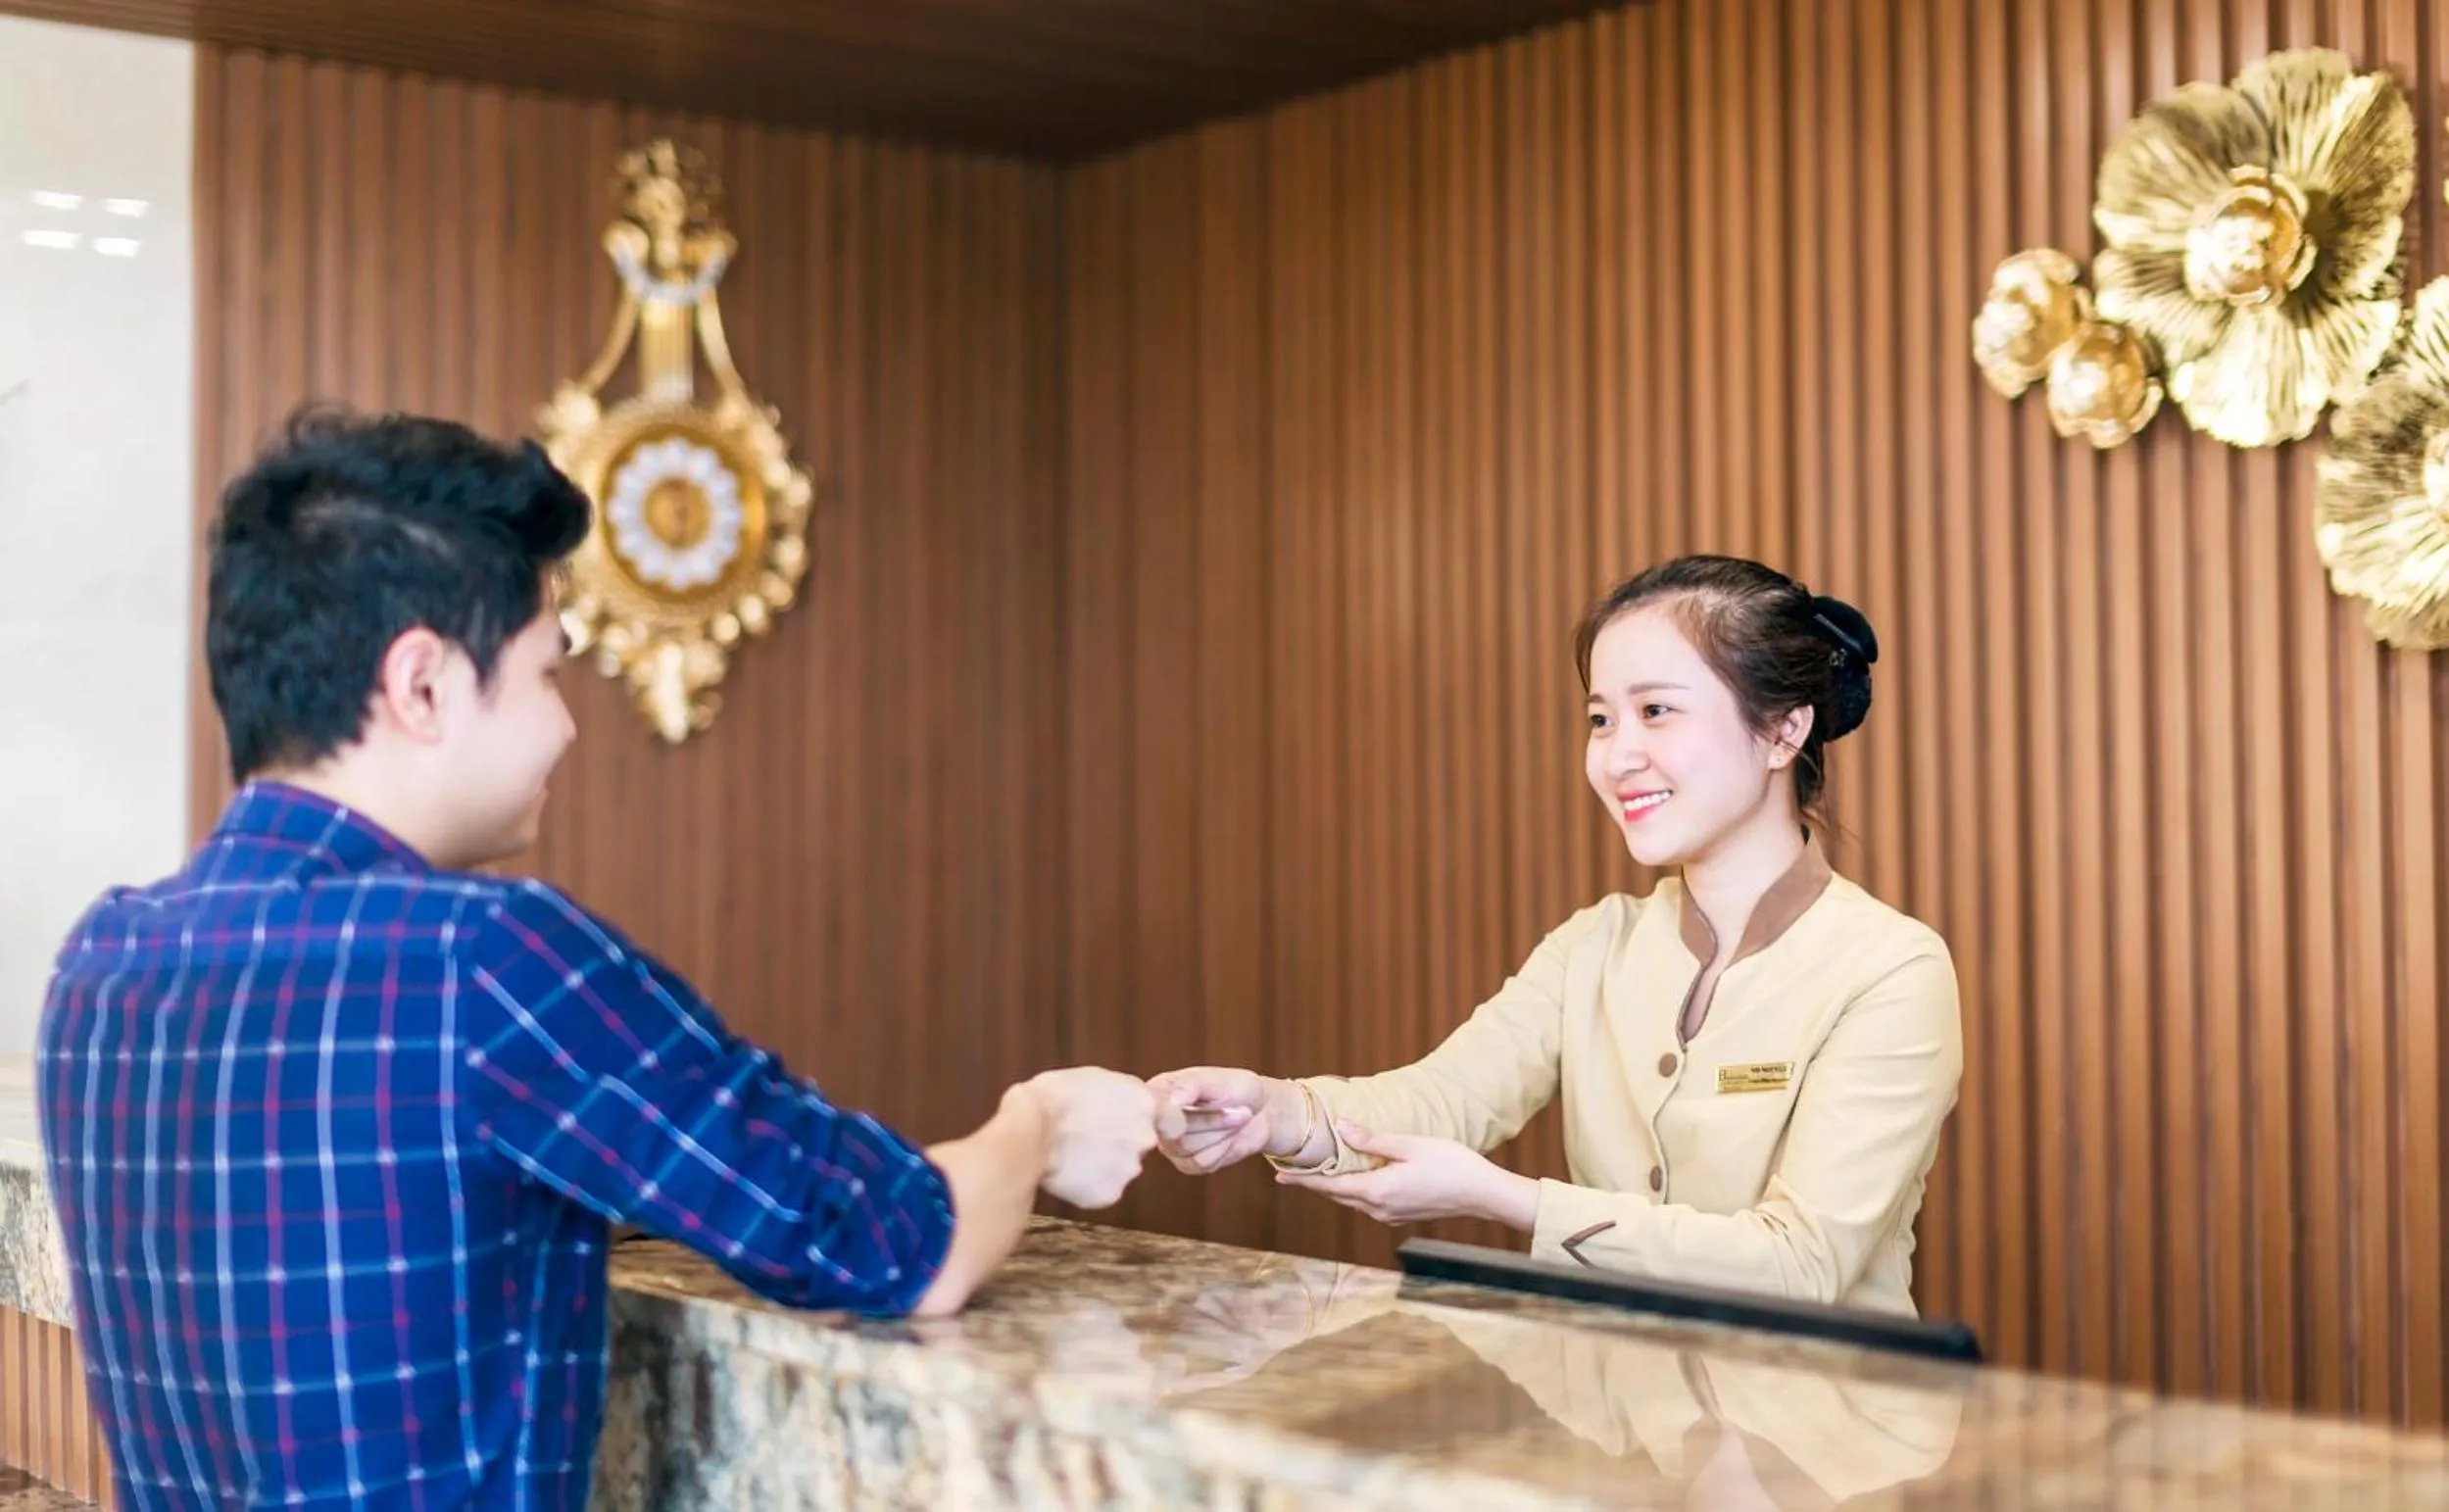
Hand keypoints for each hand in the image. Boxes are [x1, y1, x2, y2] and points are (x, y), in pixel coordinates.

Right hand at [1018, 1067, 1175, 1208]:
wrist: (1027, 1133)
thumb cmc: (1052, 1098)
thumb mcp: (1094, 1078)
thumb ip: (1123, 1093)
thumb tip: (1130, 1099)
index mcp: (1144, 1104)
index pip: (1172, 1119)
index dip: (1155, 1123)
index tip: (1136, 1124)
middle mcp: (1144, 1137)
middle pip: (1140, 1143)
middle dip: (1119, 1142)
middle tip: (1087, 1136)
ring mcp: (1129, 1168)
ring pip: (1121, 1167)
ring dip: (1103, 1164)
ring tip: (1072, 1152)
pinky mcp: (1110, 1193)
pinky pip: (1103, 1189)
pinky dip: (1088, 1184)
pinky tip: (1069, 1169)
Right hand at [1147, 1066, 1300, 1173]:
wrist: (1263, 1112)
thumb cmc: (1237, 1088)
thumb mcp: (1215, 1079)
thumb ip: (1189, 1086)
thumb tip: (1170, 1101)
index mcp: (1159, 1092)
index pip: (1153, 1109)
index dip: (1175, 1112)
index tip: (1201, 1104)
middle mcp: (1160, 1121)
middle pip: (1173, 1132)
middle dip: (1211, 1121)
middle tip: (1237, 1109)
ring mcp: (1172, 1145)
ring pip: (1187, 1149)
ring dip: (1220, 1135)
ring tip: (1235, 1119)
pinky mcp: (1188, 1164)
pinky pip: (1200, 1163)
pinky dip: (1222, 1150)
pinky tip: (1229, 1138)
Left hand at [1272, 1122, 1538, 1230]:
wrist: (1482, 1194)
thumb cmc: (1451, 1164)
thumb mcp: (1410, 1145)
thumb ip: (1373, 1141)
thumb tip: (1341, 1129)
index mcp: (1376, 1191)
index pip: (1329, 1186)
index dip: (1303, 1180)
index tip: (1279, 1176)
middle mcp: (1378, 1208)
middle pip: (1337, 1195)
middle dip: (1313, 1184)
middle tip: (1289, 1173)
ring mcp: (1390, 1215)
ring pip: (1352, 1201)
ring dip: (1333, 1188)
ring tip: (1316, 1174)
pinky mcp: (1401, 1214)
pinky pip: (1367, 1203)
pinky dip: (1353, 1192)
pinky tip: (1354, 1180)